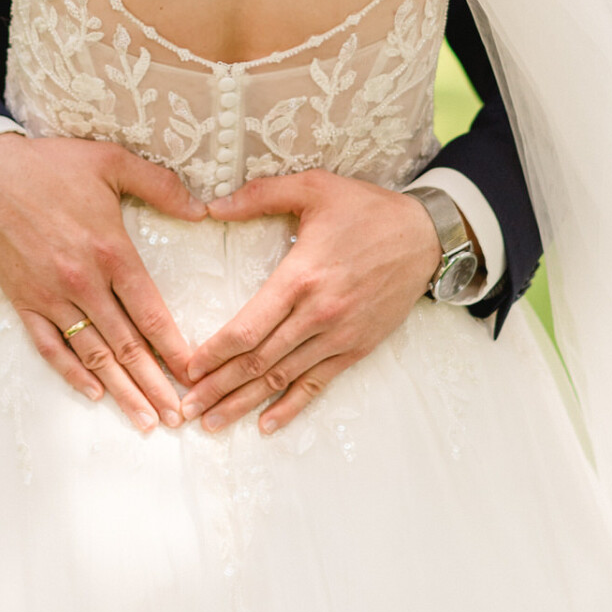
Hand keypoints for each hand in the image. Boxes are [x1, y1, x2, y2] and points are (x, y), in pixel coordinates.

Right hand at [0, 135, 205, 432]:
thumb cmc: (52, 166)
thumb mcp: (112, 162)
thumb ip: (161, 186)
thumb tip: (202, 209)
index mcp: (111, 251)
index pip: (151, 314)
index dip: (175, 349)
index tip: (195, 375)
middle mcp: (83, 282)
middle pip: (127, 345)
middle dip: (156, 385)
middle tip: (179, 417)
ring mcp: (51, 297)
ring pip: (93, 354)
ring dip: (121, 391)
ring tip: (146, 420)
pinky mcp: (24, 302)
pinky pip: (50, 348)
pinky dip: (72, 374)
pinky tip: (94, 394)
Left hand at [180, 170, 440, 435]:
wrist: (425, 235)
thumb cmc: (366, 209)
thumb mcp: (314, 187)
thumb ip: (260, 195)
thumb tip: (210, 205)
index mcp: (301, 277)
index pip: (248, 327)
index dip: (215, 352)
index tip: (187, 369)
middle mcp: (318, 314)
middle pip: (259, 361)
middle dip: (218, 388)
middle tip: (186, 410)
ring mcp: (339, 336)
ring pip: (283, 378)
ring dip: (245, 403)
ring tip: (213, 423)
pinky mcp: (357, 347)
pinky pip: (318, 384)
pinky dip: (291, 407)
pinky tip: (267, 425)